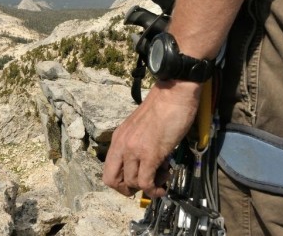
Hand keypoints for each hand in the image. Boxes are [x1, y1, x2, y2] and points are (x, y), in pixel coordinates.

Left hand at [102, 79, 200, 197]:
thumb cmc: (163, 107)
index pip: (108, 169)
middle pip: (111, 180)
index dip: (121, 180)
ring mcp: (134, 150)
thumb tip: (145, 165)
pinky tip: (164, 184)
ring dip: (148, 186)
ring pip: (131, 183)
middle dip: (127, 189)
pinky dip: (154, 189)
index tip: (138, 178)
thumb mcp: (141, 127)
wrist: (173, 93)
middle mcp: (122, 144)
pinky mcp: (150, 154)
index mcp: (119, 138)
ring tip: (162, 175)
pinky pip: (145, 182)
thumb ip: (137, 144)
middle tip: (145, 184)